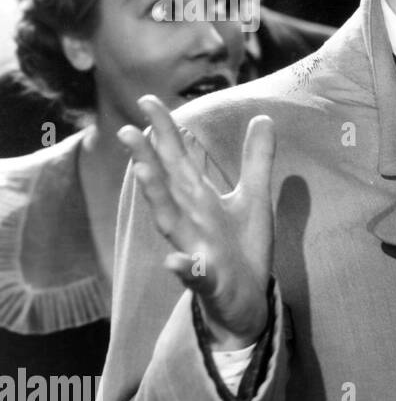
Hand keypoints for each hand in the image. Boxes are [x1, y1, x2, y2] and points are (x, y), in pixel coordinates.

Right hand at [117, 95, 274, 349]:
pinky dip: (185, 269)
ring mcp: (196, 250)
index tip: (148, 100)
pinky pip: (195, 276)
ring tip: (142, 173)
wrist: (246, 300)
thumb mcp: (254, 198)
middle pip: (168, 186)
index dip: (165, 132)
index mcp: (200, 200)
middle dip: (148, 159)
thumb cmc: (242, 248)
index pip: (179, 161)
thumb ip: (256, 159)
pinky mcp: (209, 281)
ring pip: (171, 223)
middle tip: (127, 130)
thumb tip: (263, 117)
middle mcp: (191, 221)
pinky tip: (175, 262)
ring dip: (156, 199)